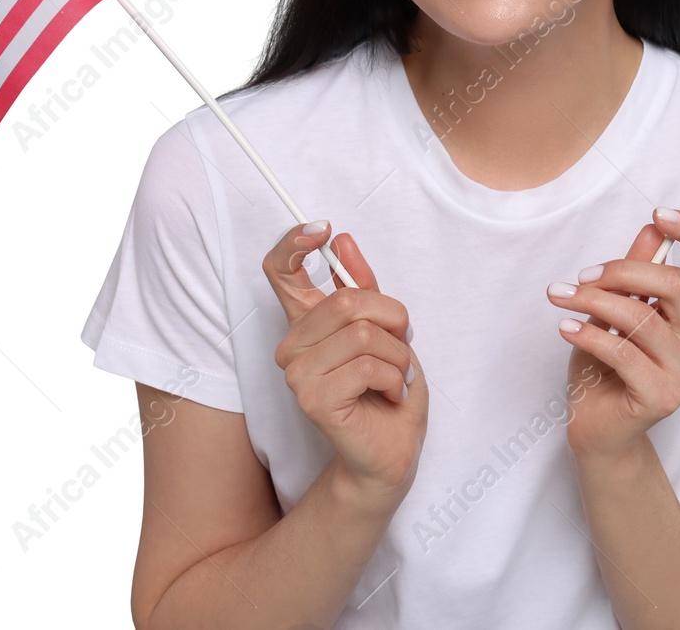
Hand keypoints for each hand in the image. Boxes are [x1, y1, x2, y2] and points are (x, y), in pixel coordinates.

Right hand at [263, 221, 426, 499]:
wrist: (390, 450)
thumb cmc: (387, 389)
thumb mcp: (385, 329)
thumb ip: (363, 286)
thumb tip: (342, 241)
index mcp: (306, 323)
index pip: (279, 271)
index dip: (293, 243)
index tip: (323, 229)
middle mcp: (292, 346)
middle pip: (347, 300)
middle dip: (393, 320)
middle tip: (400, 347)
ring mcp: (297, 374)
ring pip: (364, 334)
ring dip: (399, 355)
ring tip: (397, 376)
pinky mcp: (313, 399)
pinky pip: (369, 366)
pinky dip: (396, 378)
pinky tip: (392, 394)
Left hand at [546, 208, 679, 459]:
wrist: (596, 428)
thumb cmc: (605, 366)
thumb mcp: (615, 310)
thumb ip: (634, 273)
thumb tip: (651, 230)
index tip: (658, 215)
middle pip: (677, 286)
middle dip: (623, 271)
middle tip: (582, 275)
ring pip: (643, 318)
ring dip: (593, 302)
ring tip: (561, 298)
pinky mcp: (664, 397)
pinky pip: (624, 353)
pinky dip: (589, 334)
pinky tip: (566, 327)